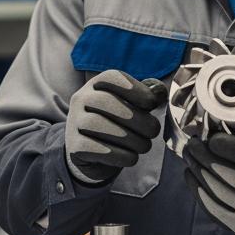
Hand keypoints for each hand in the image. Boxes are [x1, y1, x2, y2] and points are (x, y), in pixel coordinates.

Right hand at [65, 70, 166, 184]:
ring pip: (97, 125)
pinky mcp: (74, 146)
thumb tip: (160, 92)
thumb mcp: (131, 106)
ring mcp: (74, 122)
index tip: (152, 104)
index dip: (135, 89)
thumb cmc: (118, 125)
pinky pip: (93, 148)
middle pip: (105, 101)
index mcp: (97, 85)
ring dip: (129, 138)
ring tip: (144, 146)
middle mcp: (81, 99)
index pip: (112, 77)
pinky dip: (117, 155)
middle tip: (153, 131)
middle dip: (136, 117)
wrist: (94, 153)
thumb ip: (146, 97)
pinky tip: (131, 157)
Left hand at [182, 121, 234, 234]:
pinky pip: (213, 209)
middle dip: (204, 155)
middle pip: (227, 173)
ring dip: (197, 170)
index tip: (211, 136)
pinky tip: (191, 176)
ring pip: (216, 191)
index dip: (224, 145)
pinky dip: (198, 191)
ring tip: (189, 156)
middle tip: (193, 143)